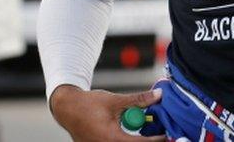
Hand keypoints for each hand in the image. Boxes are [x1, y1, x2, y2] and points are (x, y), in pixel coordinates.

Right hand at [50, 85, 164, 141]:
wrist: (67, 109)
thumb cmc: (89, 105)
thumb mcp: (115, 100)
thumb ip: (138, 100)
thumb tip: (158, 95)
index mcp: (111, 139)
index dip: (156, 140)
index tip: (166, 134)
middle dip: (147, 140)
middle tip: (158, 132)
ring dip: (135, 139)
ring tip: (142, 128)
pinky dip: (125, 139)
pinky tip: (128, 131)